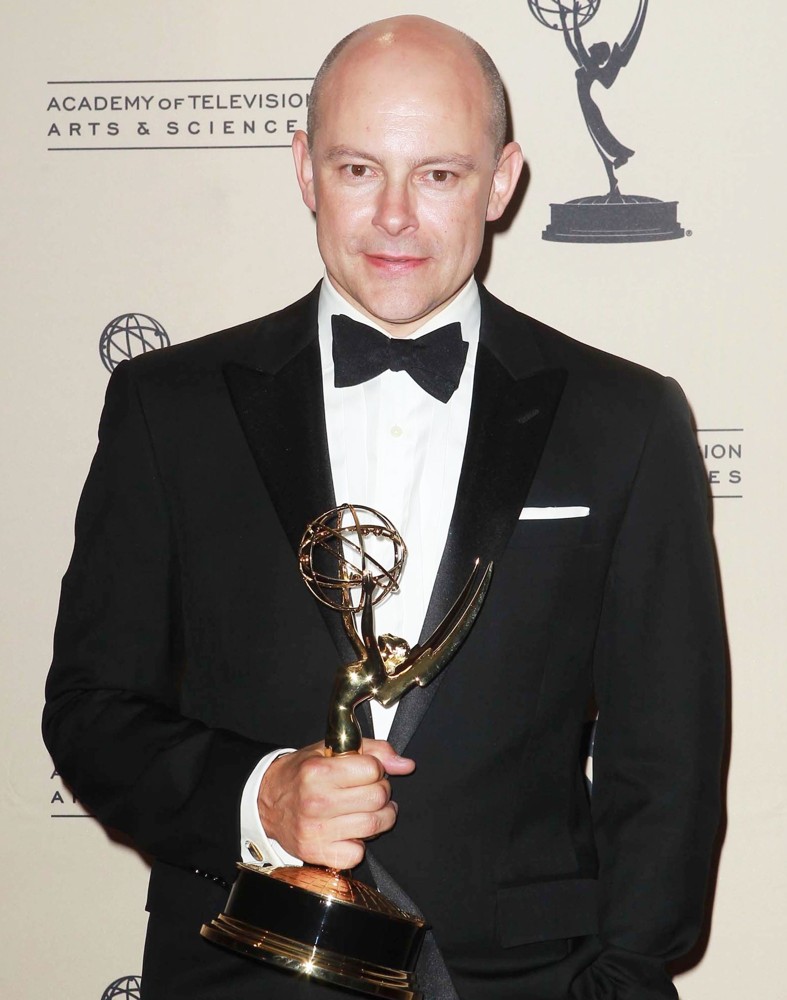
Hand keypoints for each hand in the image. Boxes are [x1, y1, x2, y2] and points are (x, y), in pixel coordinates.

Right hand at [258, 739, 415, 869]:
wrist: (265, 802)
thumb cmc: (300, 774)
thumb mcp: (330, 750)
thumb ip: (372, 750)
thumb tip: (405, 764)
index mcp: (318, 772)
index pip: (372, 769)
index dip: (376, 769)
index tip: (369, 771)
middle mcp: (316, 802)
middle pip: (378, 797)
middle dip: (381, 792)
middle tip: (371, 790)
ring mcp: (316, 830)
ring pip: (374, 825)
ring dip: (380, 817)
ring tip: (369, 810)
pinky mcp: (317, 853)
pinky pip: (357, 853)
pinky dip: (360, 843)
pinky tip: (351, 830)